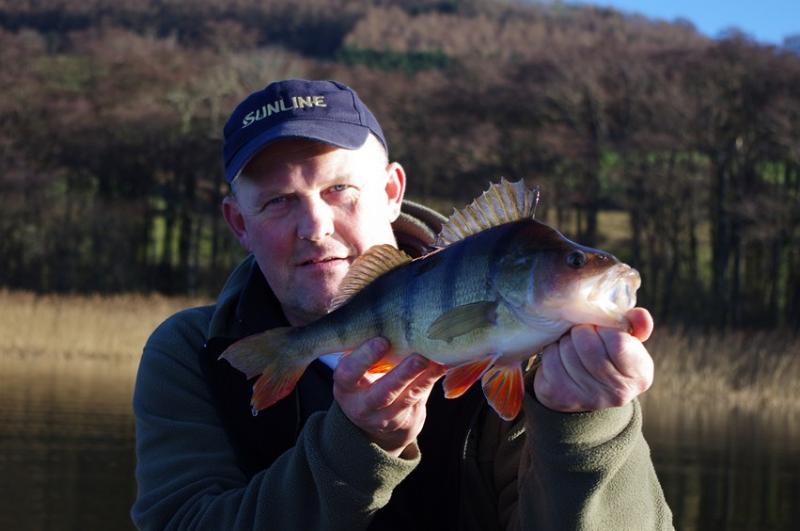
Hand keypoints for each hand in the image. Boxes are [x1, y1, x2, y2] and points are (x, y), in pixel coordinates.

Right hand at [333, 337, 445, 457]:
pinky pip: (418, 399)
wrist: (373, 417)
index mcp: (345, 386)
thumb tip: (385, 311)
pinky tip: (441, 366)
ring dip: (422, 379)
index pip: (349, 373)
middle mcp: (361, 405)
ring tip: (435, 361)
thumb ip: (367, 347)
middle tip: (418, 357)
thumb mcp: (357, 366)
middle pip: (381, 393)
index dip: (364, 358)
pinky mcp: (403, 421)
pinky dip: (429, 381)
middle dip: (401, 375)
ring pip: (404, 398)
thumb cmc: (365, 376)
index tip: (382, 340)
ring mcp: (384, 417)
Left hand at [531, 308, 654, 412]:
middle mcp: (618, 392)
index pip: (617, 341)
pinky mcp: (562, 397)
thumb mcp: (627, 340)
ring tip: (572, 345)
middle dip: (581, 331)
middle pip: (587, 345)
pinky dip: (552, 351)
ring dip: (565, 340)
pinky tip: (560, 355)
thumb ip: (636, 324)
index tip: (600, 329)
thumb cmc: (609, 356)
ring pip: (567, 350)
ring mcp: (589, 398)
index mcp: (640, 375)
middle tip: (582, 334)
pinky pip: (550, 360)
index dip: (603, 327)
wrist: (585, 390)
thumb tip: (639, 315)